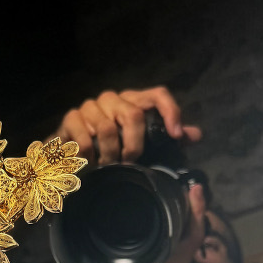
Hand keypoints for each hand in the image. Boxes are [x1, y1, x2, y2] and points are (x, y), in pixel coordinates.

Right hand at [54, 87, 201, 164]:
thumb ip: (165, 138)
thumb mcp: (139, 143)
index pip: (157, 95)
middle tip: (131, 162)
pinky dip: (90, 156)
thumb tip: (195, 135)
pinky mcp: (71, 118)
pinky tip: (90, 165)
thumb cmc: (107, 148)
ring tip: (109, 167)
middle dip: (135, 144)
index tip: (175, 135)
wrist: (68, 153)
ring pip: (107, 128)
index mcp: (132, 102)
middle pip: (133, 114)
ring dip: (110, 154)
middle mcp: (113, 98)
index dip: (170, 111)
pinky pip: (85, 137)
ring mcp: (91, 106)